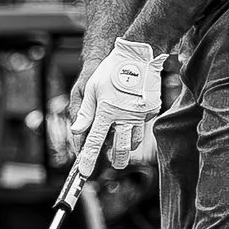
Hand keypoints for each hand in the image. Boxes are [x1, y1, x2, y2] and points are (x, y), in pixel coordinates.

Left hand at [71, 36, 161, 174]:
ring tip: (119, 137)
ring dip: (125, 146)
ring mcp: (140, 114)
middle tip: (112, 161)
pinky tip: (130, 117)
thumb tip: (76, 132)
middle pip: (120, 150)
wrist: (139, 54)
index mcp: (106, 111)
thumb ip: (84, 112)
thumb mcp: (92, 88)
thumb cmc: (111, 70)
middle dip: (114, 160)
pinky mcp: (152, 111)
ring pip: (133, 142)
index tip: (84, 173)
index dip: (89, 159)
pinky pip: (142, 127)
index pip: (95, 142)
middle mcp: (124, 116)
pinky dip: (135, 128)